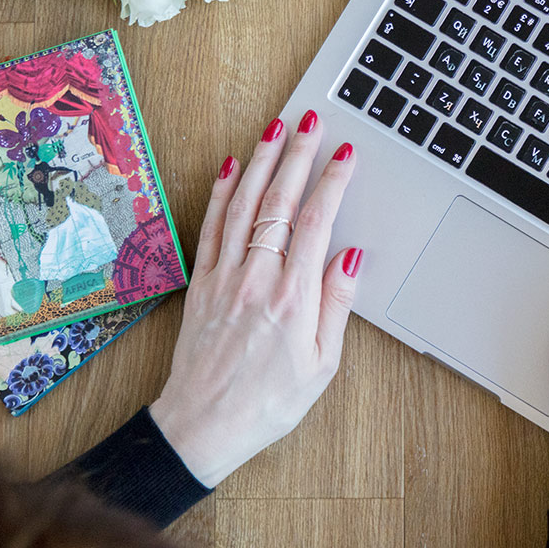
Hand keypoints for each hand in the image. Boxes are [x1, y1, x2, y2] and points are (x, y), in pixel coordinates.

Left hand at [150, 111, 361, 486]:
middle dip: (298, 155)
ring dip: (261, 162)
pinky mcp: (200, 285)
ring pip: (244, 206)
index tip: (345, 155)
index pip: (318, 222)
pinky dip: (221, 194)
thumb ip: (336, 304)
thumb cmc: (268, 403)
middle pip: (280, 202)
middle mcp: (256, 279)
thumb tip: (349, 256)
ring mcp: (224, 278)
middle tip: (311, 121)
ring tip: (275, 128)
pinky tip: (231, 168)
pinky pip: (211, 228)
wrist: (203, 426)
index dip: (333, 181)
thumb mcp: (322, 363)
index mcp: (293, 299)